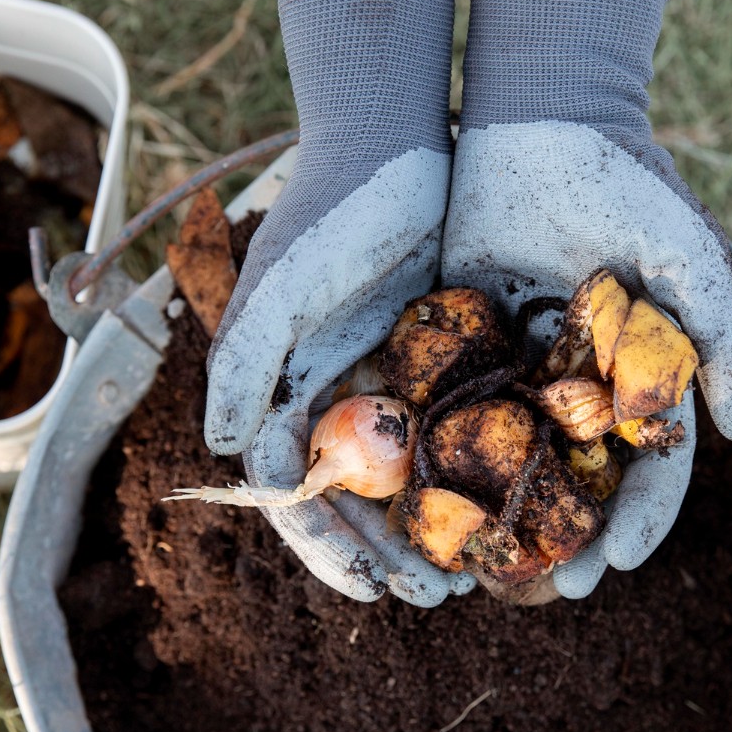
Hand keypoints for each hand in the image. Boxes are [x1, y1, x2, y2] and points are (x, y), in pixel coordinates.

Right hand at [205, 0, 472, 604]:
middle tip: (440, 594)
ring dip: (435, 526)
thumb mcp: (284, 284)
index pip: (295, 490)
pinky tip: (510, 502)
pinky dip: (473, 471)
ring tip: (480, 568)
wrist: (394, 137)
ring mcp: (384, 378)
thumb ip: (245, 361)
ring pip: (408, 477)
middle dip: (390, 551)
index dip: (327, 546)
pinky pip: (453, 430)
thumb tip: (221, 449)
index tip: (371, 591)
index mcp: (284, 389)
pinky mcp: (434, 358)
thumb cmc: (332, 207)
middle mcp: (331, 394)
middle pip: (355, 498)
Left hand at [443, 0, 731, 597]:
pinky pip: (445, 413)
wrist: (537, 119)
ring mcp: (514, 368)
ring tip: (485, 571)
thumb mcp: (683, 254)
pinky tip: (422, 504)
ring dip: (499, 517)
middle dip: (567, 535)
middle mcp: (573, 383)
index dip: (640, 516)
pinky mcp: (456, 346)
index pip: (647, 463)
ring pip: (507, 460)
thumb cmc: (624, 184)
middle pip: (574, 478)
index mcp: (632, 375)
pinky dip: (438, 459)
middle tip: (553, 588)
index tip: (621, 562)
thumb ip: (722, 335)